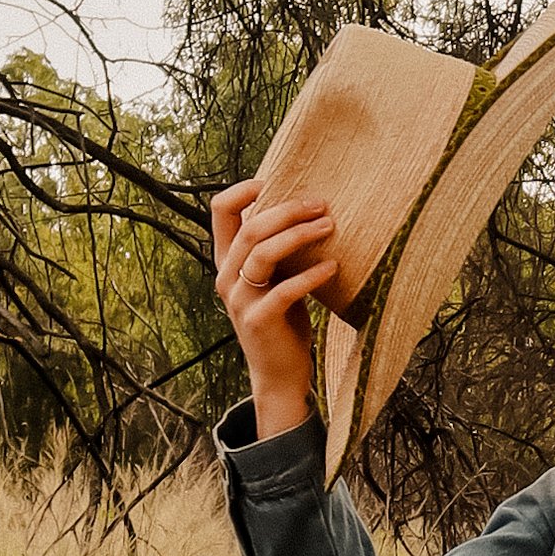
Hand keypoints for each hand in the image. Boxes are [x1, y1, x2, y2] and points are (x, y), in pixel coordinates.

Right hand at [211, 176, 336, 438]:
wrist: (279, 374)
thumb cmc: (283, 320)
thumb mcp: (274, 279)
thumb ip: (275, 250)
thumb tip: (304, 208)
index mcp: (227, 262)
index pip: (220, 211)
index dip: (243, 190)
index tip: (275, 181)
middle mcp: (226, 277)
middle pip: (250, 227)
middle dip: (288, 210)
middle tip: (322, 204)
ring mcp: (239, 300)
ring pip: (263, 252)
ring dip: (300, 235)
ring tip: (330, 227)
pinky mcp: (258, 321)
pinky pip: (284, 290)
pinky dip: (312, 275)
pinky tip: (334, 267)